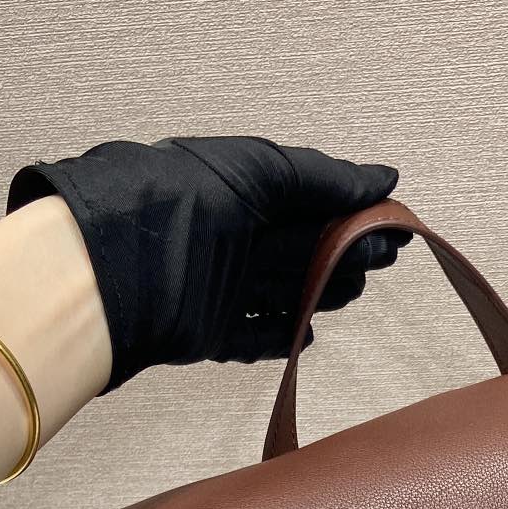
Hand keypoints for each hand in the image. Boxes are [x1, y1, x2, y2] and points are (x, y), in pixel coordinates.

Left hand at [6, 136, 401, 389]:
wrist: (114, 266)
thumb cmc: (181, 202)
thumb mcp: (259, 171)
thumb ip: (322, 177)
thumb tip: (386, 179)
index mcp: (238, 189)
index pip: (307, 200)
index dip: (351, 213)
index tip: (393, 227)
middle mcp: (228, 236)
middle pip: (299, 248)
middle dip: (342, 254)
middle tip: (382, 263)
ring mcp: (217, 286)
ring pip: (282, 291)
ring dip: (319, 292)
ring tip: (353, 292)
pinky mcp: (205, 331)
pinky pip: (250, 337)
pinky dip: (279, 337)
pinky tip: (307, 337)